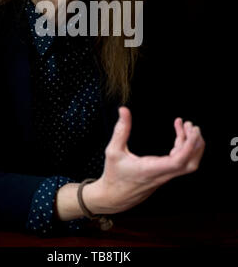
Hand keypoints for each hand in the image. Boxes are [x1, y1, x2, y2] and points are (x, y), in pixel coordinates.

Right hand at [88, 106, 204, 214]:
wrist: (114, 198)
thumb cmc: (114, 176)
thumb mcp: (113, 151)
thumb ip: (120, 130)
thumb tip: (123, 110)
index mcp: (151, 169)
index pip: (178, 162)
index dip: (189, 146)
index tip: (192, 131)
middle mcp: (162, 174)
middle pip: (190, 164)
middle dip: (196, 144)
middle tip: (192, 125)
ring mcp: (165, 175)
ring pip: (188, 164)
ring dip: (191, 145)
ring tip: (186, 125)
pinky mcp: (164, 174)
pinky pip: (180, 162)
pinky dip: (183, 148)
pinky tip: (178, 135)